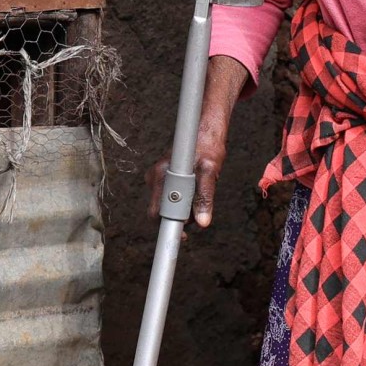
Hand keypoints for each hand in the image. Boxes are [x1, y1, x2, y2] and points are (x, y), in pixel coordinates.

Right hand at [146, 55, 250, 227]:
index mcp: (160, 176)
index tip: (185, 237)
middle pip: (163, 211)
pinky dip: (187, 198)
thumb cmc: (208, 145)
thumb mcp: (210, 171)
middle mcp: (155, 177)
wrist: (206, 128)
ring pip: (170, 205)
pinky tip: (197, 187)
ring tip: (202, 191)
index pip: (157, 213)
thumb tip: (202, 222)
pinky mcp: (166, 178)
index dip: (171, 227)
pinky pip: (174, 197)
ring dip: (187, 206)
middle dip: (182, 216)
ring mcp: (159, 178)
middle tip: (201, 211)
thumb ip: (205, 197)